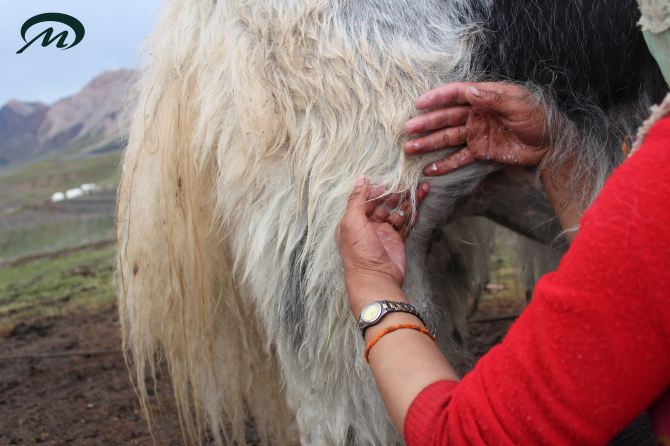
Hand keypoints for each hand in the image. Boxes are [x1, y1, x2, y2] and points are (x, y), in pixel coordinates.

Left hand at [336, 177, 429, 315]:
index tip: (389, 181)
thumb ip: (356, 199)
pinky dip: (413, 213)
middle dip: (395, 193)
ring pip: (397, 212)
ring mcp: (383, 233)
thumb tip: (361, 179)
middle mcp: (368, 226)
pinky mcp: (397, 241)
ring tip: (420, 188)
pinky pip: (406, 223)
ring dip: (407, 201)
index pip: (366, 200)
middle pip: (383, 204)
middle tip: (407, 183)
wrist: (376, 278)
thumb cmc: (359, 251)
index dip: (377, 190)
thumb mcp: (352, 221)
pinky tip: (420, 203)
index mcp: (354, 220)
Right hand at [404, 82, 549, 175]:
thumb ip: (494, 98)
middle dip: (427, 123)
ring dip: (429, 143)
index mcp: (486, 98)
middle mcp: (477, 115)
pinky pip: (459, 158)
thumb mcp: (519, 104)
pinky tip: (430, 170)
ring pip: (448, 138)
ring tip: (410, 149)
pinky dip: (445, 164)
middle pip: (447, 118)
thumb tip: (470, 91)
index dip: (438, 98)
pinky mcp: (481, 151)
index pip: (457, 94)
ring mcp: (477, 134)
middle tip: (408, 129)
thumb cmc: (539, 119)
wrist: (552, 145)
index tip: (420, 104)